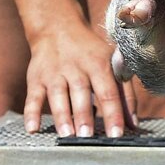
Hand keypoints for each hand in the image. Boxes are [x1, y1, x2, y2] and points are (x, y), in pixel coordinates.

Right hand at [23, 22, 136, 137]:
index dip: (113, 113)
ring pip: (58, 96)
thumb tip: (133, 124)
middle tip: (88, 136)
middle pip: (81, 93)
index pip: (108, 92)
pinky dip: (31, 113)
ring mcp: (54, 73)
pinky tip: (32, 129)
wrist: (58, 28)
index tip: (117, 134)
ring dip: (62, 116)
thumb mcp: (112, 65)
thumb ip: (125, 94)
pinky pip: (33, 97)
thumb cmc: (91, 53)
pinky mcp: (36, 78)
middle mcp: (76, 68)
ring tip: (67, 135)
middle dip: (84, 115)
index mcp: (98, 64)